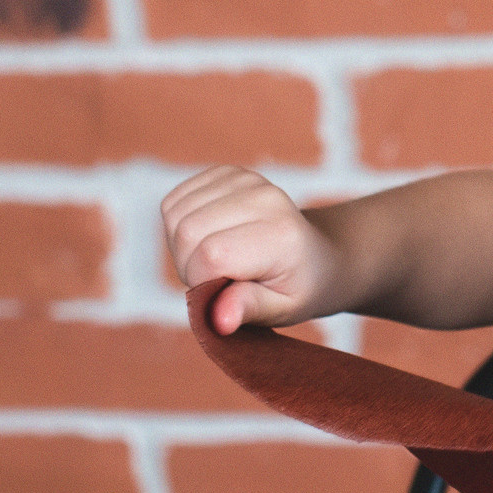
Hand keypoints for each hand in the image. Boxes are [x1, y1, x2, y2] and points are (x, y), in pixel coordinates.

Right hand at [160, 166, 342, 334]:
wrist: (319, 255)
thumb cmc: (298, 287)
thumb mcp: (283, 310)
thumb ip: (249, 310)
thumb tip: (219, 320)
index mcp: (281, 234)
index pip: (210, 255)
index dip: (202, 283)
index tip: (222, 293)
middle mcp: (265, 198)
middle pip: (186, 231)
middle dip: (188, 266)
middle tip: (217, 279)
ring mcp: (245, 179)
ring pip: (175, 215)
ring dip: (182, 247)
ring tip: (214, 259)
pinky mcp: (225, 173)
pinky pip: (174, 201)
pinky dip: (178, 225)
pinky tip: (206, 236)